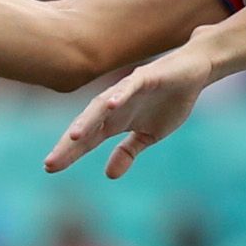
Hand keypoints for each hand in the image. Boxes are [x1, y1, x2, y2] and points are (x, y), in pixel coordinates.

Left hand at [45, 38, 217, 178]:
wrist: (195, 70)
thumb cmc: (170, 100)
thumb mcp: (150, 135)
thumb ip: (128, 152)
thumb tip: (108, 175)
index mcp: (114, 121)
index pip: (87, 139)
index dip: (69, 153)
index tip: (50, 168)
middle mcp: (115, 105)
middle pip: (87, 125)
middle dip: (69, 144)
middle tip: (50, 163)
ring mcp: (127, 90)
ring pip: (102, 106)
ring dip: (87, 121)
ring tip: (73, 137)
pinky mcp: (146, 77)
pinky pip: (130, 86)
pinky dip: (120, 95)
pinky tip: (110, 105)